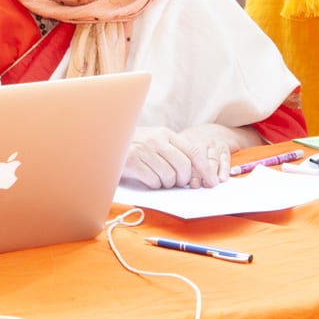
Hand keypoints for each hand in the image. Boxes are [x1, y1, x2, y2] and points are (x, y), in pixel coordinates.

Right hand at [121, 125, 238, 188]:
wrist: (107, 140)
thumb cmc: (135, 144)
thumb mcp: (155, 140)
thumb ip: (173, 150)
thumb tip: (195, 171)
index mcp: (166, 134)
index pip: (194, 152)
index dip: (205, 169)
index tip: (212, 182)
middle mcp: (157, 140)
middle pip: (184, 167)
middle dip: (183, 180)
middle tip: (177, 183)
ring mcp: (144, 151)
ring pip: (169, 176)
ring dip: (166, 183)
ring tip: (158, 178)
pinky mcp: (133, 163)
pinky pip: (153, 181)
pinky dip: (154, 184)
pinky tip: (147, 179)